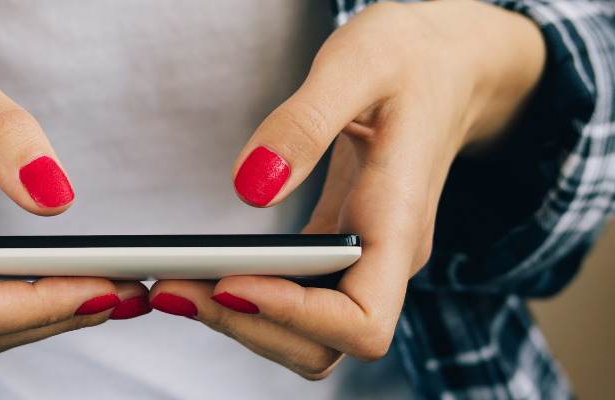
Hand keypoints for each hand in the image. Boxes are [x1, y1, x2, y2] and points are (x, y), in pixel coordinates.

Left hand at [150, 0, 544, 377]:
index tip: (231, 282)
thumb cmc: (412, 59)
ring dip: (239, 322)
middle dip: (247, 326)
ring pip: (306, 334)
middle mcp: (386, 258)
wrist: (449, 65)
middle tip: (171, 288)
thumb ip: (305, 123)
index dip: (297, 316)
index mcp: (400, 223)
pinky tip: (201, 272)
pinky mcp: (340, 249)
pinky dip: (245, 297)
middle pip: (325, 345)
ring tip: (172, 285)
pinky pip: (294, 300)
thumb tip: (251, 189)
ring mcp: (364, 259)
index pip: (363, 320)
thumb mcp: (360, 63)